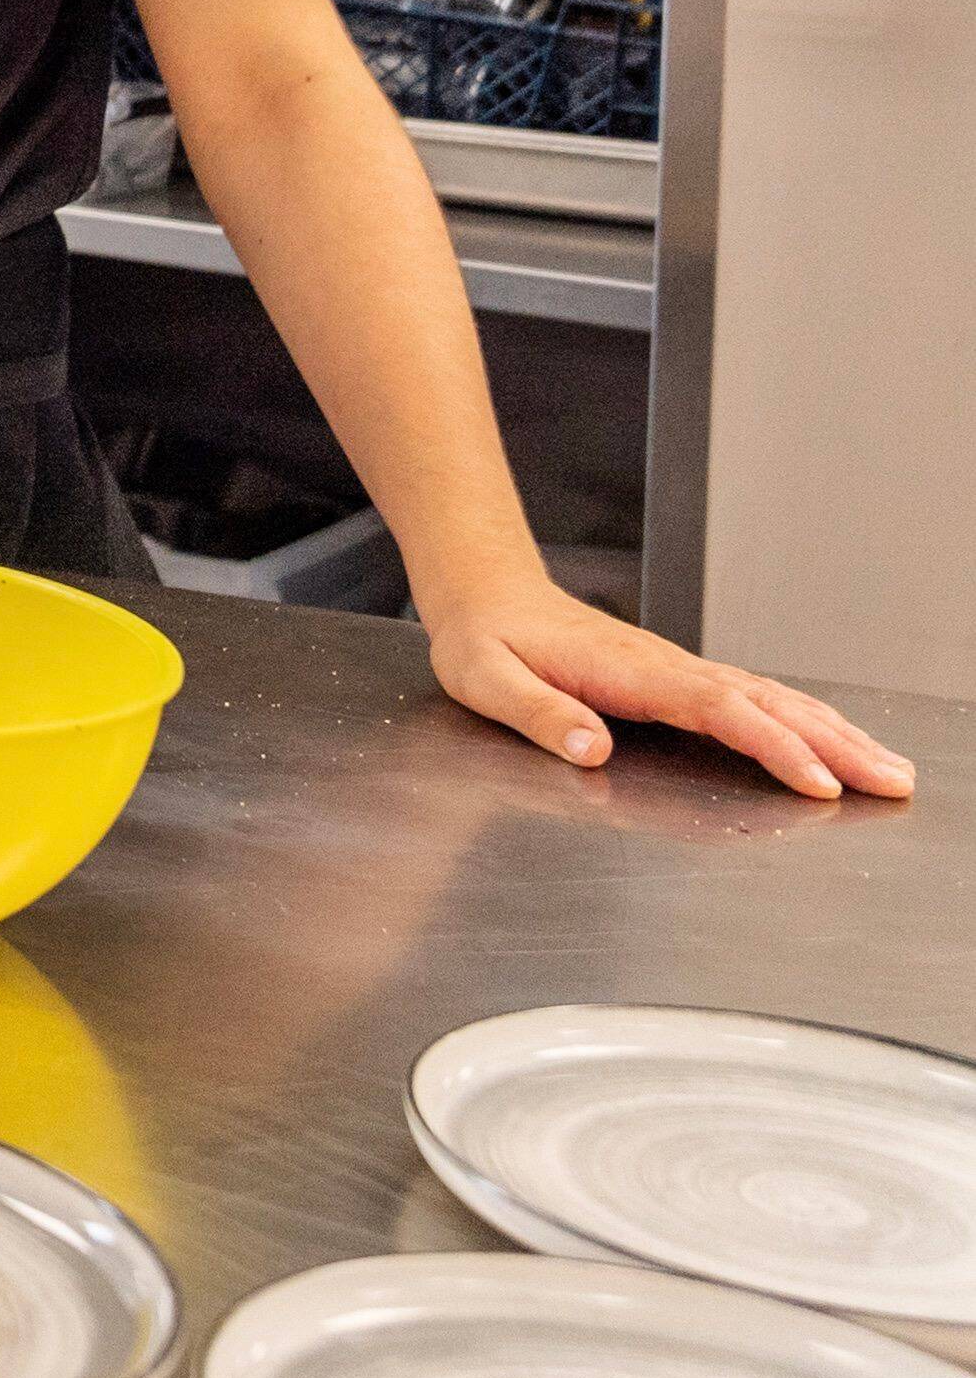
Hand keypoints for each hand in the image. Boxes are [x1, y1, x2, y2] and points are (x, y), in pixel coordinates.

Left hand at [427, 579, 915, 801]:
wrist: (488, 595)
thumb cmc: (485, 641)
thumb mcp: (488, 679)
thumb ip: (538, 714)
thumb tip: (592, 748)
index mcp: (629, 671)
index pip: (719, 710)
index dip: (773, 746)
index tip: (817, 782)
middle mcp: (668, 667)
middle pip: (768, 705)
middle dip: (835, 744)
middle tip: (893, 782)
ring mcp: (680, 670)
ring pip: (774, 701)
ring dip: (835, 734)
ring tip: (889, 770)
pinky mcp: (680, 678)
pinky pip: (757, 700)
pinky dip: (805, 722)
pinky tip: (836, 742)